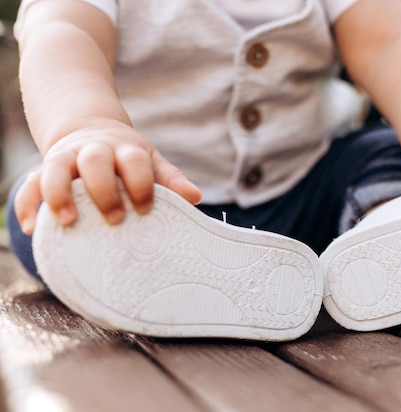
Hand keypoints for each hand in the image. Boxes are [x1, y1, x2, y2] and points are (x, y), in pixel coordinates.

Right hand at [14, 121, 201, 233]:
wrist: (90, 129)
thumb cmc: (128, 157)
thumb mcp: (150, 161)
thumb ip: (170, 178)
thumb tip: (195, 197)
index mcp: (125, 149)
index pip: (135, 161)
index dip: (141, 184)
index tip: (146, 208)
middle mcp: (93, 150)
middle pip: (95, 162)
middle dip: (103, 190)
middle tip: (115, 218)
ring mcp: (66, 158)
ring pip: (55, 169)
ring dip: (59, 195)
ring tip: (68, 222)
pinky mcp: (44, 170)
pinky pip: (30, 184)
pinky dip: (28, 204)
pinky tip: (31, 228)